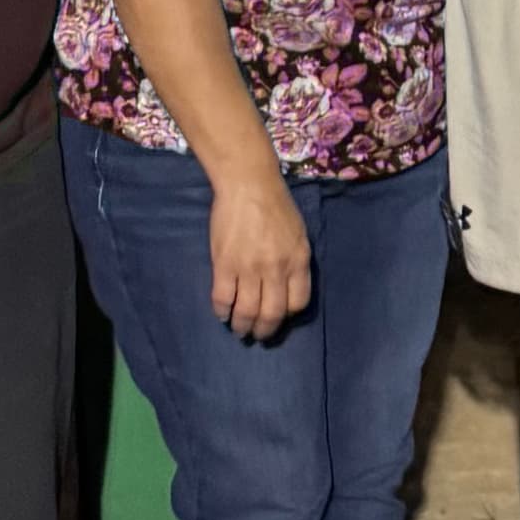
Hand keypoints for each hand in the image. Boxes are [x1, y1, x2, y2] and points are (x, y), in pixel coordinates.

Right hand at [208, 165, 315, 341]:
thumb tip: (287, 287)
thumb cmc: (275, 205)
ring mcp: (249, 268)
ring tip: (239, 329)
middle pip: (272, 313)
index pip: (298, 303)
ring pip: (247, 311)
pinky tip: (222, 314)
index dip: (288, 315)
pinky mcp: (224, 264)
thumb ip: (295, 261)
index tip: (279, 316)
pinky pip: (223, 298)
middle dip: (265, 330)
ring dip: (242, 326)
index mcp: (298, 261)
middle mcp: (276, 269)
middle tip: (258, 335)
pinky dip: (222, 312)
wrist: (248, 184)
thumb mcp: (298, 234)